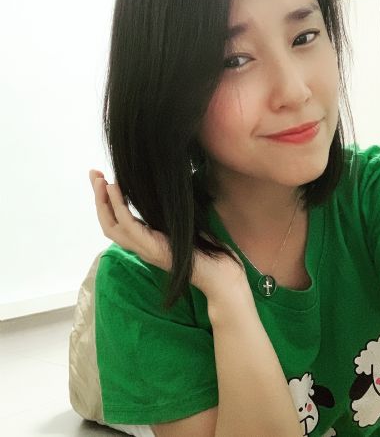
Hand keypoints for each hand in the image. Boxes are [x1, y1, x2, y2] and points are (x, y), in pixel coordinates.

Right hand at [89, 170, 247, 299]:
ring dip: (103, 201)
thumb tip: (170, 184)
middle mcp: (140, 246)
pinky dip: (118, 206)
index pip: (116, 222)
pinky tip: (116, 188)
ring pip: (111, 226)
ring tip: (100, 180)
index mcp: (145, 241)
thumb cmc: (205, 247)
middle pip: (107, 223)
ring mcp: (144, 249)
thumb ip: (170, 210)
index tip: (104, 179)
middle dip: (98, 198)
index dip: (106, 202)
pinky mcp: (151, 247)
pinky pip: (128, 225)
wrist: (218, 271)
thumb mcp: (182, 222)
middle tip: (94, 174)